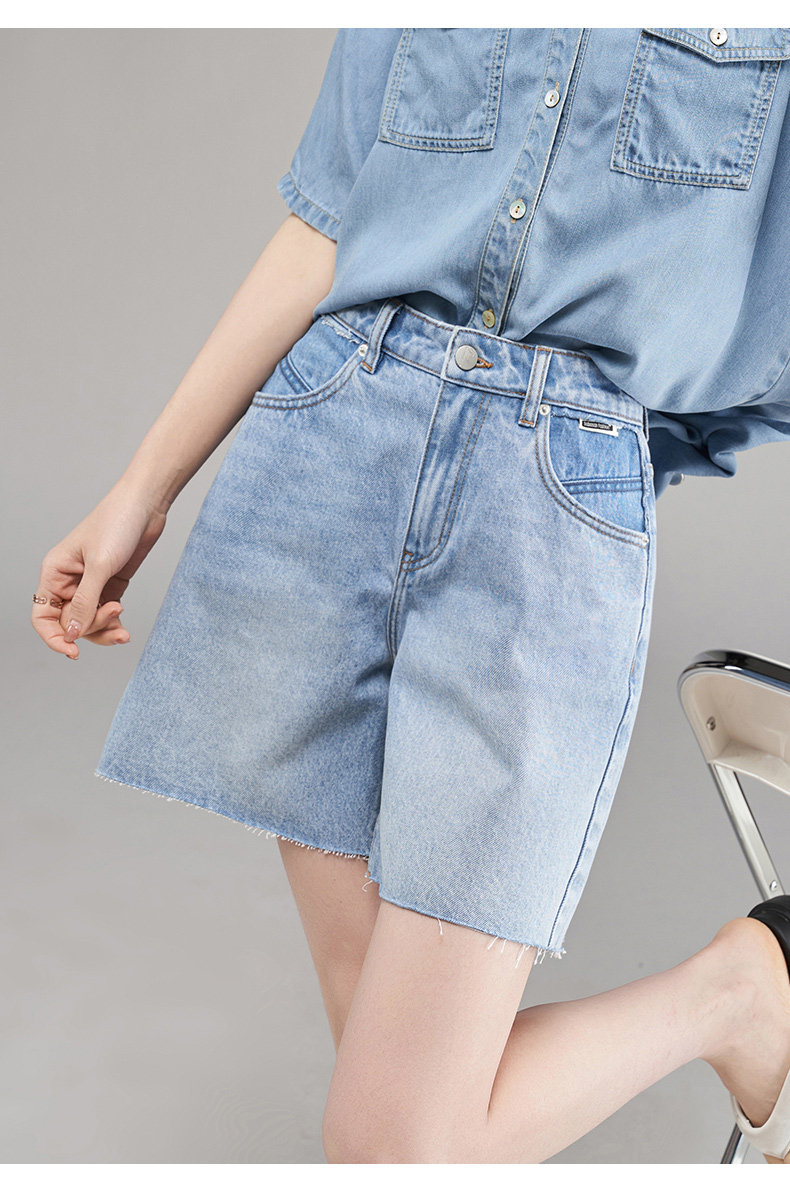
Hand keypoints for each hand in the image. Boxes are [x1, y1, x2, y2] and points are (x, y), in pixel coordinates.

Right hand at [32, 485, 169, 659]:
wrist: (146, 506)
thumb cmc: (117, 524)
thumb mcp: (100, 565)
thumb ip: (86, 601)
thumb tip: (73, 633)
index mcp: (55, 572)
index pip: (42, 615)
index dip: (53, 637)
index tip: (73, 651)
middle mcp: (69, 581)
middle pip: (70, 622)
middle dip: (91, 627)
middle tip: (114, 612)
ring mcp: (91, 584)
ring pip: (89, 622)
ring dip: (104, 629)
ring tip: (123, 628)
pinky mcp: (111, 585)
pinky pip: (106, 614)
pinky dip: (113, 623)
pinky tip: (124, 628)